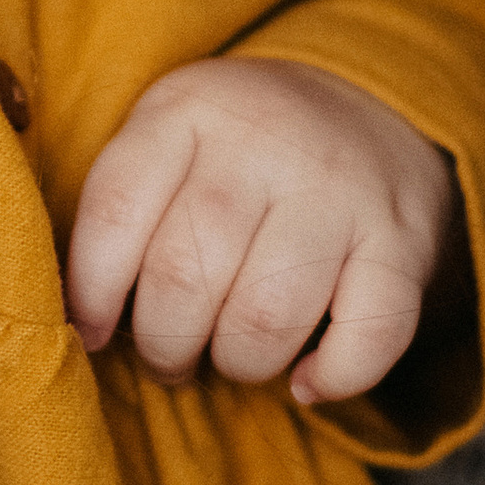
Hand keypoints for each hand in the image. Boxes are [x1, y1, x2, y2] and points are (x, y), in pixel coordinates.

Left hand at [66, 59, 460, 405]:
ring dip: (238, 364)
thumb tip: (82, 326)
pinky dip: (334, 377)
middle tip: (170, 356)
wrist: (373, 103)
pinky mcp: (403, 238)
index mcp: (188, 111)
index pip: (115, 214)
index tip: (94, 331)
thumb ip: (122, 209)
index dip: (90, 293)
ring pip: (267, 317)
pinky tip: (307, 382)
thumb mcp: (170, 137)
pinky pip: (370, 334)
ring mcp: (340, 190)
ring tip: (231, 359)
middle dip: (164, 345)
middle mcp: (265, 142)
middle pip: (187, 276)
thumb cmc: (239, 151)